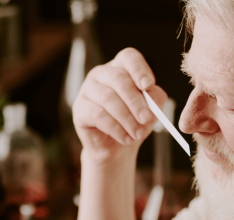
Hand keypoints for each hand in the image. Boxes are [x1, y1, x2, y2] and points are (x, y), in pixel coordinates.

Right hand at [73, 48, 167, 162]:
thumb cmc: (133, 124)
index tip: (148, 86)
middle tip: (146, 118)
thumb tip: (150, 94)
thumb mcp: (150, 110)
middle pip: (118, 78)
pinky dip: (116, 129)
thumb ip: (154, 99)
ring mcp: (87, 90)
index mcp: (120, 69)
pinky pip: (98, 116)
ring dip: (127, 119)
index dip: (139, 69)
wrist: (116, 147)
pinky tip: (126, 138)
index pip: (129, 57)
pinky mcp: (80, 109)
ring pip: (108, 98)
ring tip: (138, 134)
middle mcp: (101, 75)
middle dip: (135, 101)